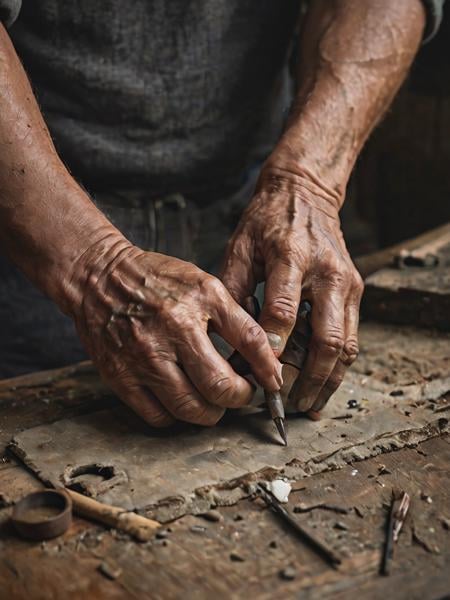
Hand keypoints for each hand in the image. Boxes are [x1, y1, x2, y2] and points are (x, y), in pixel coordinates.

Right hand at [68, 241, 281, 426]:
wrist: (99, 278)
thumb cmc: (156, 280)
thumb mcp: (205, 286)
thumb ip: (238, 321)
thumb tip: (266, 359)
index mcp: (195, 307)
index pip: (247, 346)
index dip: (266, 371)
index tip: (271, 381)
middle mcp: (168, 336)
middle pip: (219, 389)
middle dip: (239, 397)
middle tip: (240, 392)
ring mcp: (141, 361)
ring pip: (190, 410)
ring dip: (211, 412)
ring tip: (214, 399)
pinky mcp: (120, 378)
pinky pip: (158, 416)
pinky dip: (177, 415)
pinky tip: (182, 398)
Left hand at [221, 166, 363, 412]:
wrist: (305, 193)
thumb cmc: (267, 220)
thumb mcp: (240, 246)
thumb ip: (233, 290)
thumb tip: (227, 340)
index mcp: (291, 256)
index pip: (284, 310)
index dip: (272, 348)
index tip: (260, 377)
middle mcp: (326, 273)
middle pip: (325, 339)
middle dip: (309, 379)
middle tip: (290, 405)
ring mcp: (347, 283)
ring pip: (346, 344)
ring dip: (329, 379)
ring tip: (309, 405)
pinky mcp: (356, 290)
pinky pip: (351, 336)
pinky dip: (338, 365)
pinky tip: (323, 382)